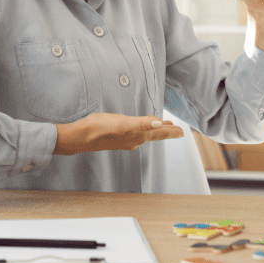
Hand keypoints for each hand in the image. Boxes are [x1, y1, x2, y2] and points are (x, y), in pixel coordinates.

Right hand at [53, 113, 183, 154]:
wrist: (80, 137)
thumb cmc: (100, 128)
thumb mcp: (123, 123)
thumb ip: (142, 124)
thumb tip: (159, 125)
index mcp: (138, 135)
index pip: (160, 134)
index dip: (172, 131)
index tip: (183, 132)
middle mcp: (134, 139)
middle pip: (155, 135)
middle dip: (167, 132)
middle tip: (177, 131)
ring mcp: (125, 140)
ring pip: (147, 135)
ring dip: (156, 132)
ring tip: (163, 127)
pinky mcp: (117, 137)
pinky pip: (137, 133)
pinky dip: (144, 130)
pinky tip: (141, 129)